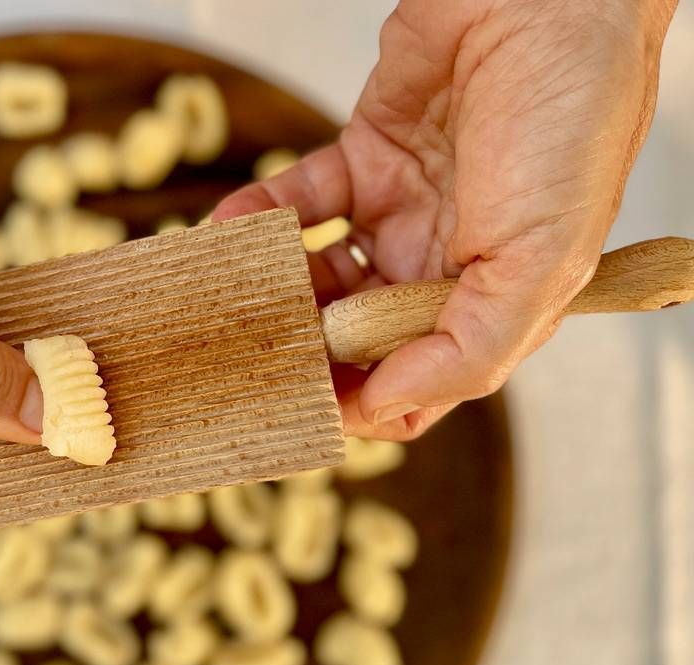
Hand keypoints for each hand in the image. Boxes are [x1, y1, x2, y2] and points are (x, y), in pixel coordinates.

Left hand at [216, 0, 675, 438]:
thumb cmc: (572, 118)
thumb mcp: (542, 259)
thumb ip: (470, 348)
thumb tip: (388, 410)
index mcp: (498, 300)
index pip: (420, 380)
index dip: (364, 403)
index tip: (303, 410)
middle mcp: (447, 264)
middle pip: (358, 336)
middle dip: (303, 352)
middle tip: (247, 360)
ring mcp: (404, 211)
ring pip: (322, 276)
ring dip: (275, 290)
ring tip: (228, 297)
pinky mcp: (366, 157)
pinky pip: (301, 203)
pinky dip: (261, 217)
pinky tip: (228, 231)